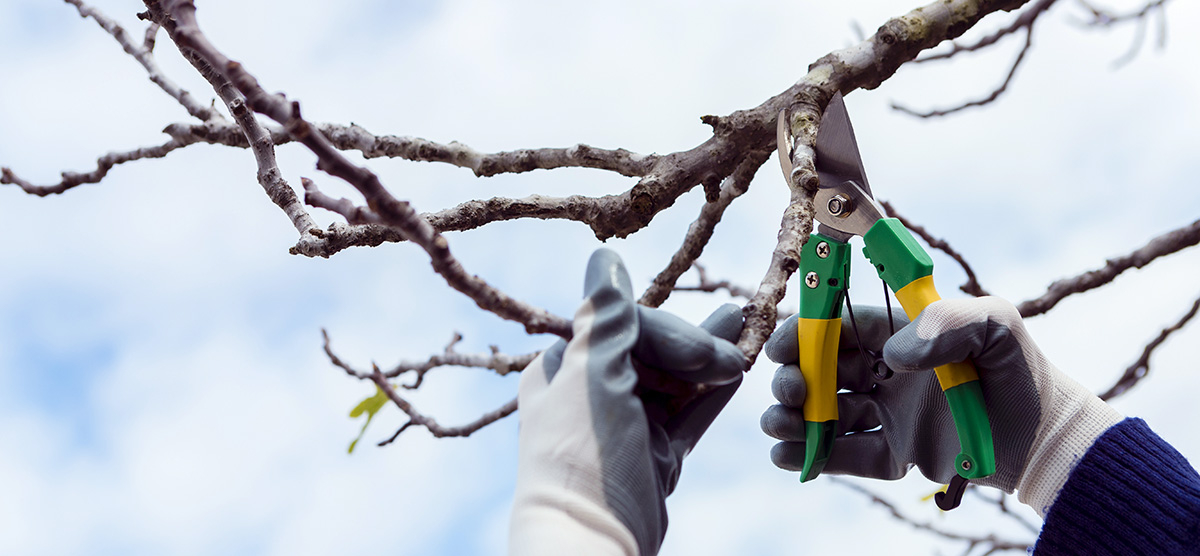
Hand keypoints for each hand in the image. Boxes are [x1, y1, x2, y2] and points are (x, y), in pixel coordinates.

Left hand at [510, 249, 745, 554]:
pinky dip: (712, 395)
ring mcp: (627, 426)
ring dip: (710, 358)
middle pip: (653, 350)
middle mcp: (592, 393)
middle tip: (736, 349)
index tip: (703, 350)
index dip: (668, 331)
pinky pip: (688, 415)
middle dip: (695, 344)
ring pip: (676, 381)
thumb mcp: (592, 376)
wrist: (591, 541)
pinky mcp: (654, 456)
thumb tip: (605, 258)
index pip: (624, 325)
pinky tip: (739, 373)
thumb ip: (606, 317)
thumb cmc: (582, 455)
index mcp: (564, 369)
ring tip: (747, 324)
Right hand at [760, 297, 1120, 515]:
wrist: (1046, 439)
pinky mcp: (897, 455)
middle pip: (823, 371)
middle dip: (794, 379)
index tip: (782, 347)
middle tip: (792, 392)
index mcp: (901, 336)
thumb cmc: (1020, 371)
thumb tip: (893, 354)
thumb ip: (947, 321)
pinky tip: (789, 457)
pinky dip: (815, 457)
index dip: (805, 334)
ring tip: (779, 427)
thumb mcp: (995, 325)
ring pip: (827, 415)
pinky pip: (848, 456)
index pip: (840, 328)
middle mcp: (887, 373)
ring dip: (794, 419)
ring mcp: (889, 415)